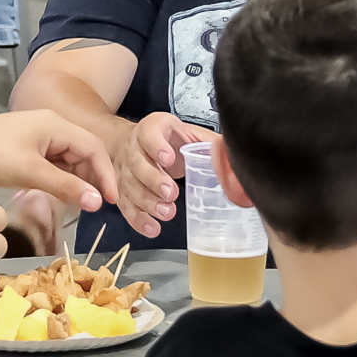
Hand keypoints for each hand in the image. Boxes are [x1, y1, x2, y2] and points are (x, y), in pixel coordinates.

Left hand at [0, 108, 119, 216]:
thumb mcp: (28, 171)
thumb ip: (65, 186)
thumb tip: (98, 203)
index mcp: (55, 124)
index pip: (94, 147)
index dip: (106, 174)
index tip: (112, 202)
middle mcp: (48, 126)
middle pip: (82, 152)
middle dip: (92, 178)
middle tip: (96, 208)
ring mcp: (33, 137)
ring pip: (66, 160)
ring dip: (74, 181)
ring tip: (78, 205)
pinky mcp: (20, 149)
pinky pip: (49, 164)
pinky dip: (57, 180)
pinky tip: (55, 196)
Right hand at [107, 110, 202, 240]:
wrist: (133, 142)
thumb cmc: (165, 138)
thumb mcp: (186, 132)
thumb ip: (208, 143)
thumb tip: (234, 156)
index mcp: (151, 129)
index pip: (150, 134)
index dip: (157, 146)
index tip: (168, 158)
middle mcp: (133, 149)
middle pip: (137, 164)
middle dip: (153, 180)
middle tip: (170, 193)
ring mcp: (124, 170)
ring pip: (130, 187)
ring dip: (147, 202)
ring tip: (166, 212)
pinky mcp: (122, 190)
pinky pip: (126, 206)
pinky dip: (138, 219)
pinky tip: (152, 227)